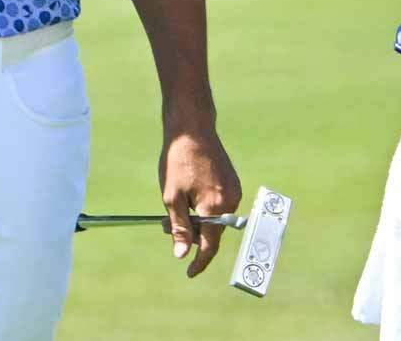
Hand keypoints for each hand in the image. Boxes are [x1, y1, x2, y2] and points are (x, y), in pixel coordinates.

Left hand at [159, 127, 241, 278]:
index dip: (199, 261)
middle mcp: (230, 201)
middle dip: (191, 234)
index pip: (210, 245)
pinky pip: (219, 205)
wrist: (193, 128)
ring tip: (176, 206)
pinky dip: (204, 208)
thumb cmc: (179, 160)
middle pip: (212, 232)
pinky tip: (189, 195)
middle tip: (166, 225)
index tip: (189, 272)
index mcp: (215, 207)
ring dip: (197, 220)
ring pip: (215, 219)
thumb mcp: (172, 197)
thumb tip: (181, 253)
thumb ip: (180, 227)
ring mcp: (234, 190)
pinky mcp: (233, 182)